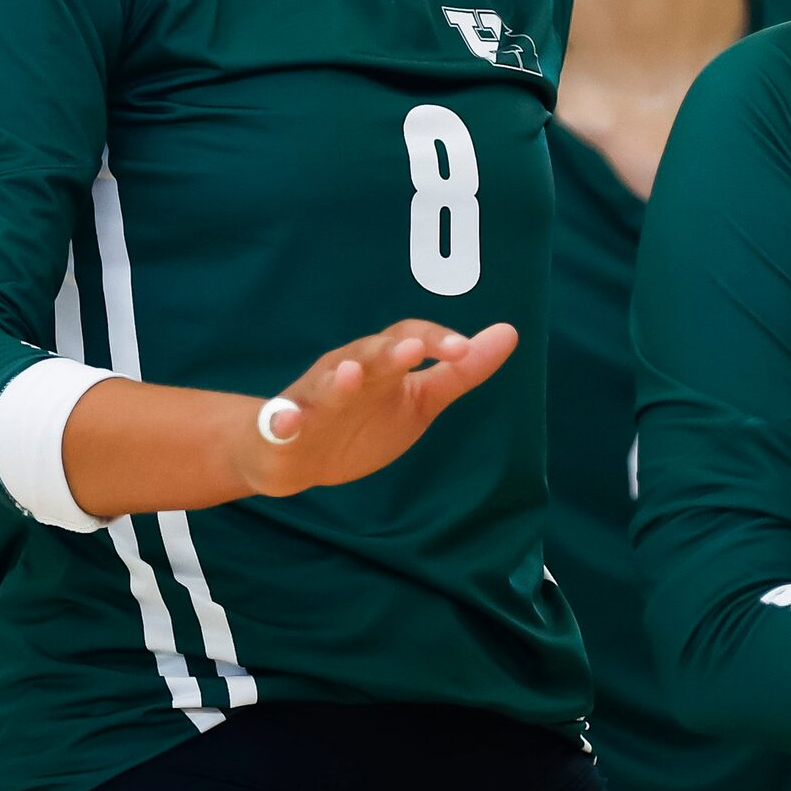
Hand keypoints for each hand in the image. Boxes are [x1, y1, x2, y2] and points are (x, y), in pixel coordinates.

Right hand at [239, 321, 517, 499]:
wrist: (296, 457)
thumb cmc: (362, 421)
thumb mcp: (420, 399)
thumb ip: (460, 371)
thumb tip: (509, 333)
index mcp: (380, 363)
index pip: (407, 337)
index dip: (434, 341)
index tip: (463, 349)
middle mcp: (346, 370)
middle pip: (368, 354)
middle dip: (388, 352)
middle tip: (412, 351)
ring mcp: (315, 399)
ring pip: (327, 385)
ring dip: (338, 380)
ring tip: (351, 375)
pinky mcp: (284, 428)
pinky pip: (280, 422)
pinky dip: (284, 419)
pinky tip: (289, 421)